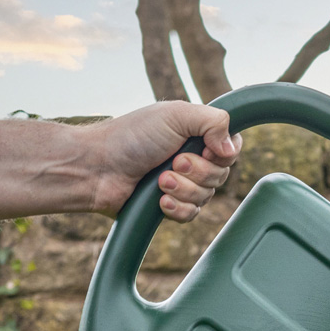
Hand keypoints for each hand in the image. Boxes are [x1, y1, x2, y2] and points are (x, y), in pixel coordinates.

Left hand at [91, 101, 242, 222]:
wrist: (98, 167)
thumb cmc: (131, 136)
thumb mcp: (175, 115)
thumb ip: (213, 121)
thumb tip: (231, 148)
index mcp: (196, 135)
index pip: (231, 149)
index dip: (223, 154)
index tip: (206, 148)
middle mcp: (192, 159)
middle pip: (221, 176)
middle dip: (198, 172)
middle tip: (173, 161)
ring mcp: (183, 184)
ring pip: (207, 197)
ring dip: (184, 189)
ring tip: (159, 180)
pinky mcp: (171, 206)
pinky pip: (192, 215)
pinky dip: (177, 208)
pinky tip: (159, 200)